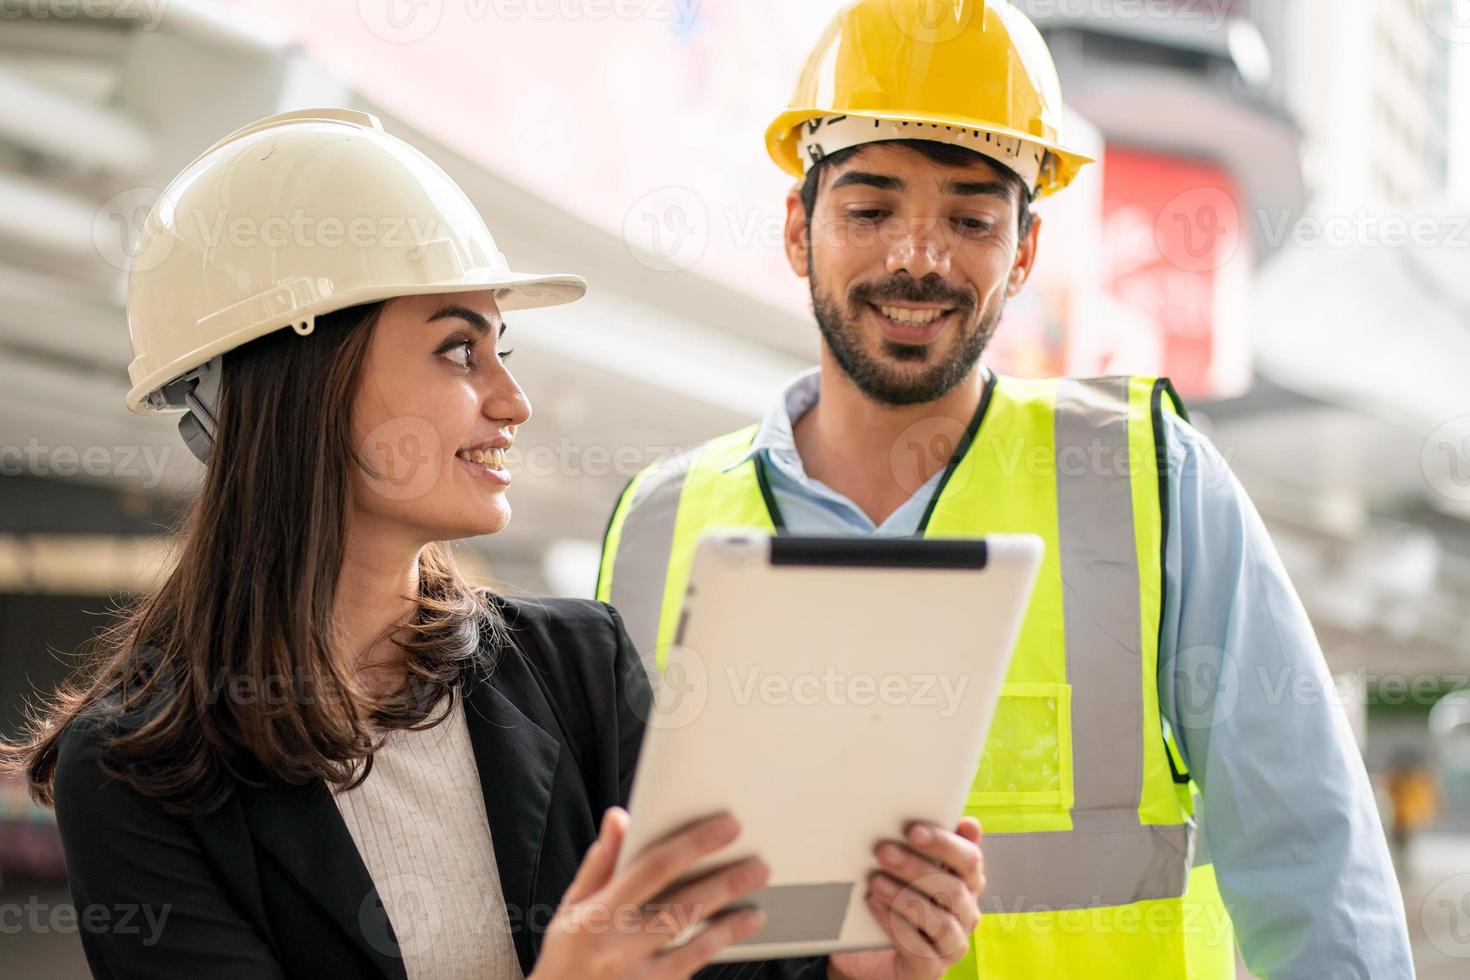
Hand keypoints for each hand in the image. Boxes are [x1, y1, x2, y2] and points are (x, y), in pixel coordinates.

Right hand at [530, 807, 768, 979]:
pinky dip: (716, 946)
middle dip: (726, 882)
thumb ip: (600, 862)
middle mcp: (618, 945)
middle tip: (758, 865)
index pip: (653, 868)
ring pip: (695, 941)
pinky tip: (737, 929)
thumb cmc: (567, 956)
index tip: (725, 826)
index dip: (693, 843)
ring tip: (756, 904)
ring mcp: (638, 975)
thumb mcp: (571, 907)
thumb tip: (620, 816)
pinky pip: (692, 966)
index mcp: (597, 914)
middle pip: (683, 905)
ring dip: (730, 922)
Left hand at [827, 817, 983, 979]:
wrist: (864, 950)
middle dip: (916, 867)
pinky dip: (896, 925)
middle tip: (883, 851)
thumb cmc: (891, 898)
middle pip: (953, 887)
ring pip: (940, 919)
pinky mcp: (931, 968)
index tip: (913, 829)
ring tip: (876, 882)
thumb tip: (947, 817)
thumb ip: (920, 843)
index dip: (944, 843)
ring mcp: (952, 943)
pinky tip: (874, 907)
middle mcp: (966, 912)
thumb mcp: (904, 867)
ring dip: (905, 897)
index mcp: (966, 882)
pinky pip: (921, 948)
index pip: (970, 859)